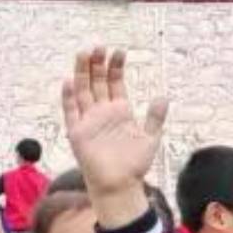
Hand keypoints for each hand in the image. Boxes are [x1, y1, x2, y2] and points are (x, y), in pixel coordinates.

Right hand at [60, 46, 168, 220]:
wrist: (120, 185)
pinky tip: (69, 82)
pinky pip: (70, 111)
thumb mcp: (150, 138)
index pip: (114, 83)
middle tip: (100, 47)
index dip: (116, 67)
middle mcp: (102, 112)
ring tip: (84, 54)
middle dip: (98, 64)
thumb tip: (163, 97)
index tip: (119, 52)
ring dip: (82, 73)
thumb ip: (154, 118)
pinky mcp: (77, 132)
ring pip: (82, 90)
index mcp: (119, 111)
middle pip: (96, 82)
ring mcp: (88, 120)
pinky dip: (69, 97)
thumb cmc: (134, 164)